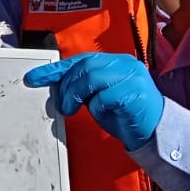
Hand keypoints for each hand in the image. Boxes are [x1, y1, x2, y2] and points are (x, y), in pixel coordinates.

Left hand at [23, 52, 164, 150]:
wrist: (155, 130)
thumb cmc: (125, 114)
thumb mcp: (99, 96)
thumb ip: (83, 87)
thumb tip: (57, 86)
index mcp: (116, 61)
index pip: (80, 60)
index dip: (55, 69)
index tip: (34, 77)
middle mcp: (124, 64)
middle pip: (84, 66)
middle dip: (66, 86)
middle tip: (63, 104)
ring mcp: (132, 76)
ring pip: (91, 78)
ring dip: (76, 96)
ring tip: (72, 109)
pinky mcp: (135, 92)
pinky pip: (104, 97)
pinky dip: (97, 108)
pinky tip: (103, 114)